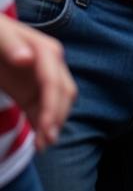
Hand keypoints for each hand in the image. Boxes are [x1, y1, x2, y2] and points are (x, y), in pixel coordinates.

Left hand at [0, 17, 75, 149]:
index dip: (52, 106)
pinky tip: (39, 141)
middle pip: (63, 93)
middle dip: (57, 118)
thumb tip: (28, 58)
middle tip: (46, 143)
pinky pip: (43, 109)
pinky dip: (44, 124)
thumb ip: (11, 44)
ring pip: (58, 103)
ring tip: (43, 147)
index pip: (54, 81)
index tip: (45, 129)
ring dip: (54, 123)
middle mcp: (51, 64)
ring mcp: (43, 78)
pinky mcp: (32, 90)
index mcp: (46, 50)